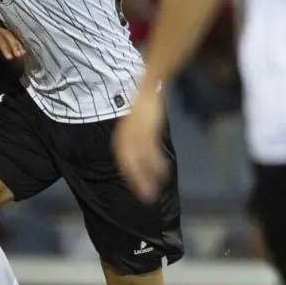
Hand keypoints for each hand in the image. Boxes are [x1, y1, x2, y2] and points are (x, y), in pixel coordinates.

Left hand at [0, 14, 24, 60]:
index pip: (0, 39)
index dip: (5, 48)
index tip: (10, 57)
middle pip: (9, 35)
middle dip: (15, 45)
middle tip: (20, 55)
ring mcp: (1, 24)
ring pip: (12, 33)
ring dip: (17, 42)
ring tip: (23, 52)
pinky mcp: (2, 25)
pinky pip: (11, 32)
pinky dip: (16, 39)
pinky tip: (20, 46)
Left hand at [113, 86, 167, 204]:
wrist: (147, 85)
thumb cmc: (142, 105)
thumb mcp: (137, 123)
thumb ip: (137, 136)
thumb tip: (143, 148)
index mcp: (122, 136)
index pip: (124, 160)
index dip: (132, 175)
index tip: (138, 190)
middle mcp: (126, 136)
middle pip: (129, 163)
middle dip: (137, 181)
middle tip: (145, 198)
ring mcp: (137, 133)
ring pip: (140, 160)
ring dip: (147, 177)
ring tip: (153, 193)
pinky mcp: (148, 129)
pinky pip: (151, 150)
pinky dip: (156, 163)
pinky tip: (163, 174)